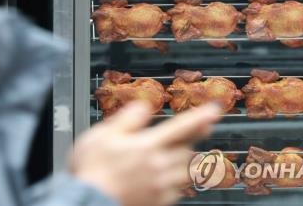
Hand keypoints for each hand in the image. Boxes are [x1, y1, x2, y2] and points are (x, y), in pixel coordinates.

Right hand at [69, 102, 219, 205]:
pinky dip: (178, 181)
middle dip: (193, 138)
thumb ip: (127, 119)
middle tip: (199, 128)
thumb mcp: (102, 135)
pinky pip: (179, 190)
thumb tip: (143, 106)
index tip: (215, 110)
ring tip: (182, 152)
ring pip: (187, 170)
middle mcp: (159, 166)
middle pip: (188, 149)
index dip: (200, 117)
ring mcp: (161, 186)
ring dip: (187, 159)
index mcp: (147, 146)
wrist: (87, 202)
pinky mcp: (159, 202)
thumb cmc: (92, 170)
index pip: (181, 127)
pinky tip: (168, 177)